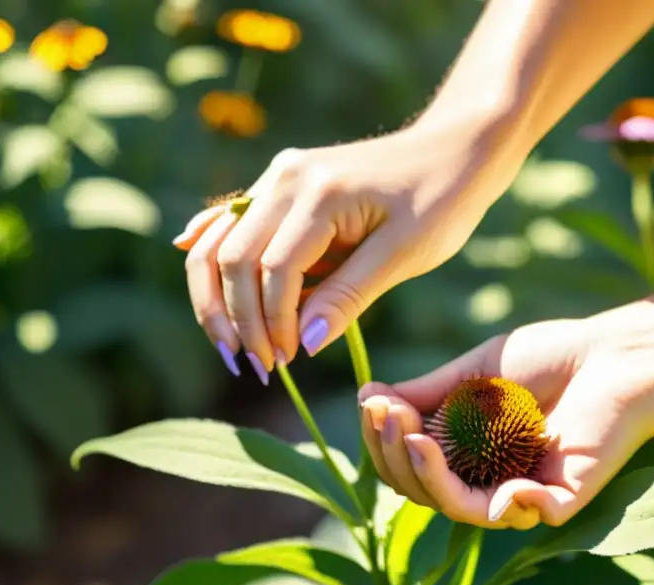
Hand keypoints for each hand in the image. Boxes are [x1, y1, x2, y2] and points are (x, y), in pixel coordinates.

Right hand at [173, 112, 522, 377]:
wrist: (454, 149)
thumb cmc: (440, 201)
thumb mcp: (404, 254)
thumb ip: (349, 296)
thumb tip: (301, 345)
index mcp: (318, 194)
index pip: (273, 272)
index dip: (273, 324)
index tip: (285, 363)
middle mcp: (285, 178)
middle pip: (231, 258)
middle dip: (237, 319)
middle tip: (257, 367)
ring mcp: (278, 178)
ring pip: (218, 241)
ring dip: (216, 297)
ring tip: (229, 346)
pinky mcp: (280, 185)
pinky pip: (231, 223)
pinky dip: (213, 255)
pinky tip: (199, 278)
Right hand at [358, 313, 653, 529]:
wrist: (617, 355)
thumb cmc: (551, 358)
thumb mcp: (473, 371)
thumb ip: (426, 392)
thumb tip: (366, 398)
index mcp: (464, 452)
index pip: (408, 464)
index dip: (383, 440)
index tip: (372, 401)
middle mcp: (485, 478)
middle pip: (422, 491)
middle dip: (395, 457)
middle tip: (387, 417)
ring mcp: (520, 493)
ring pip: (459, 507)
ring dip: (428, 477)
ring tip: (415, 439)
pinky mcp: (558, 501)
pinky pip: (518, 514)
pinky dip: (501, 501)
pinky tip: (488, 474)